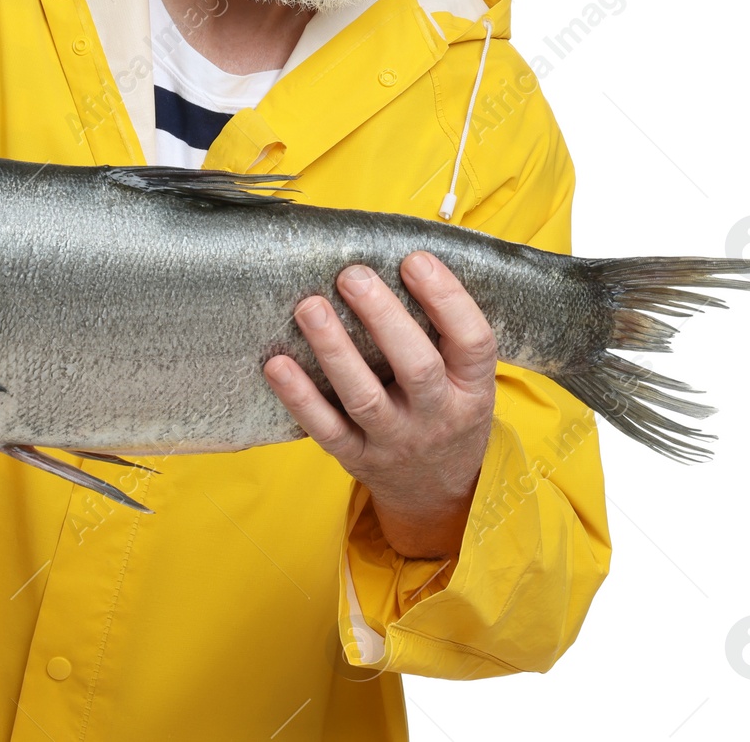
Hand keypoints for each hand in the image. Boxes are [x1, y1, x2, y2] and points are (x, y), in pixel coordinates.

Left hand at [263, 251, 497, 559]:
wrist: (437, 493)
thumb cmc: (446, 412)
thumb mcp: (466, 379)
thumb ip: (443, 331)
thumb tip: (402, 255)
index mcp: (472, 388)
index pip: (473, 341)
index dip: (447, 298)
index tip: (414, 259)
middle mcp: (438, 416)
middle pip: (416, 367)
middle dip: (383, 317)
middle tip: (352, 275)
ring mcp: (396, 441)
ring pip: (364, 398)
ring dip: (334, 350)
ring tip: (309, 306)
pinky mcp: (357, 457)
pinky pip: (326, 428)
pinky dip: (299, 397)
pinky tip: (277, 363)